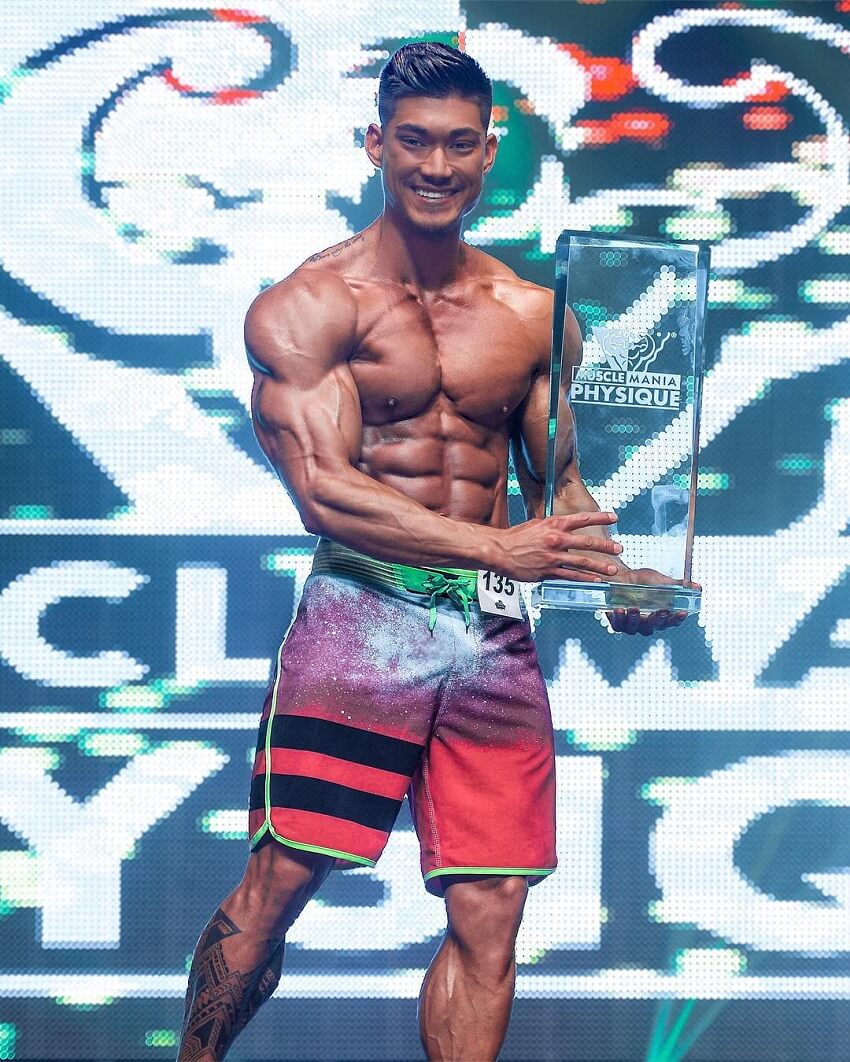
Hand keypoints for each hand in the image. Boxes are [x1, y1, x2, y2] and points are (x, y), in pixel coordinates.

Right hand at [492, 511, 622, 582]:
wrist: (499, 551)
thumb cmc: (515, 537)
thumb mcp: (536, 524)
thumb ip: (553, 526)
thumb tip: (566, 527)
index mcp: (554, 524)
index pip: (582, 519)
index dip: (600, 517)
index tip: (614, 518)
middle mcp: (556, 539)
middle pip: (587, 542)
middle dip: (606, 546)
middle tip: (619, 548)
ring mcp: (553, 557)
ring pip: (583, 562)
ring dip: (601, 566)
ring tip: (613, 569)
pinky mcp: (548, 571)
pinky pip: (571, 576)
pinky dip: (586, 578)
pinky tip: (596, 580)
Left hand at [607, 568, 700, 635]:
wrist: (619, 574)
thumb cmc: (642, 580)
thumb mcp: (661, 581)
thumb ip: (678, 586)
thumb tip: (699, 588)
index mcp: (660, 616)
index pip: (671, 622)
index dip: (677, 619)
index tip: (683, 612)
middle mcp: (647, 623)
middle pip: (654, 628)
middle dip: (657, 621)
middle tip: (661, 612)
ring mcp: (631, 624)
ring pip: (635, 628)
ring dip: (635, 620)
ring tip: (634, 609)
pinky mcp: (616, 621)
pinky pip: (618, 625)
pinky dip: (619, 619)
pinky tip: (619, 610)